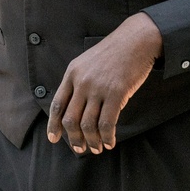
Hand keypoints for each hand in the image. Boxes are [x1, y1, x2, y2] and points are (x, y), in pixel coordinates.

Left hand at [46, 13, 162, 153]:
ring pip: (88, 125)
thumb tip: (76, 112)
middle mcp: (82, 81)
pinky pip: (107, 123)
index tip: (54, 139)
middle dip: (74, 139)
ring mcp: (98, 88)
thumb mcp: (87, 63)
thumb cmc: (113, 53)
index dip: (54, 125)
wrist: (135, 40)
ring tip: (98, 148)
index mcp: (72, 73)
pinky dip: (107, 137)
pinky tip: (110, 142)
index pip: (57, 104)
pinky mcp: (116, 93)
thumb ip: (79, 83)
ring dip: (92, 142)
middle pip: (70, 119)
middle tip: (80, 149)